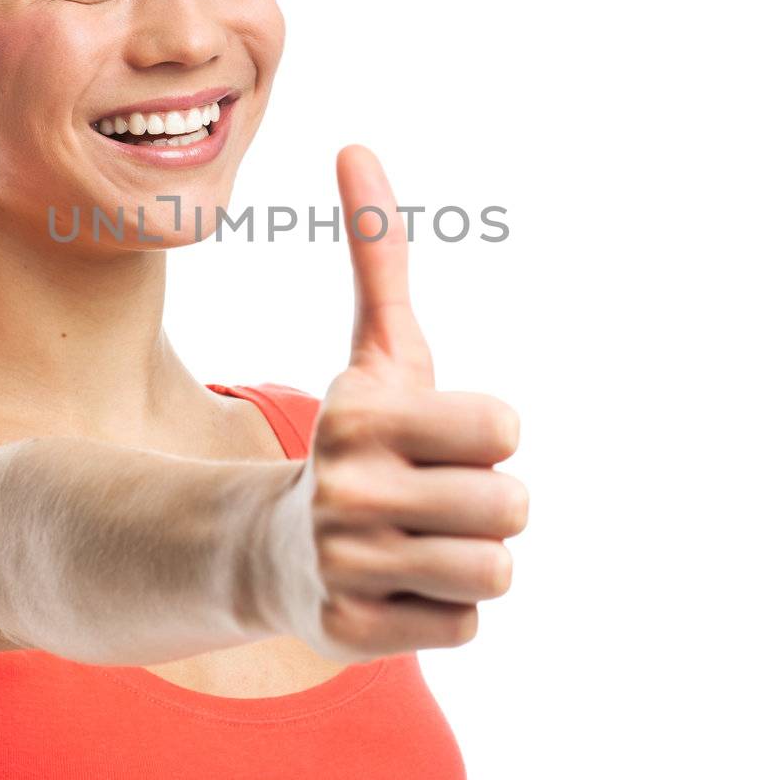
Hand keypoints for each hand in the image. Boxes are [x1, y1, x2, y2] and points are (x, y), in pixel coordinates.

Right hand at [271, 145, 528, 662]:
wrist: (268, 548)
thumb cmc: (353, 440)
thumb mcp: (377, 353)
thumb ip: (381, 257)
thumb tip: (357, 147)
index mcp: (359, 416)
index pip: (504, 426)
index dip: (484, 434)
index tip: (436, 439)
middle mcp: (347, 491)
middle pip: (512, 506)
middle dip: (487, 503)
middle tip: (432, 500)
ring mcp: (346, 566)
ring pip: (494, 572)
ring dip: (468, 559)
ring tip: (416, 544)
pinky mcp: (350, 632)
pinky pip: (463, 624)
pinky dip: (440, 609)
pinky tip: (395, 588)